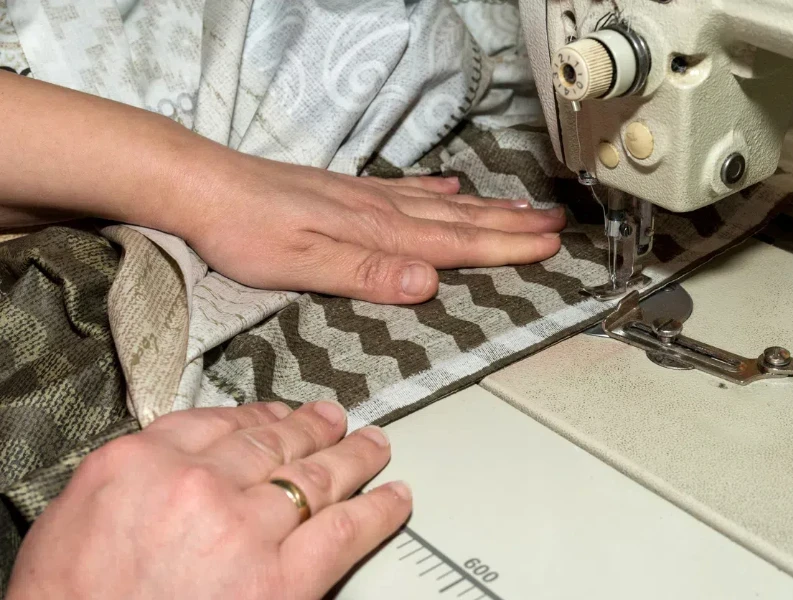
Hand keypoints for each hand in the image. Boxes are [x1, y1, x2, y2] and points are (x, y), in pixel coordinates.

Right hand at [6, 401, 408, 599]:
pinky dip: (377, 509)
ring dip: (353, 456)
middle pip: (274, 444)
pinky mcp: (284, 579)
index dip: (260, 416)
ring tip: (373, 444)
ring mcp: (245, 527)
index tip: (277, 414)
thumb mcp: (78, 517)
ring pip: (316, 477)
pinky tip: (394, 497)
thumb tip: (179, 463)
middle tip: (335, 418)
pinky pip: (345, 529)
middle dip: (311, 429)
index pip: (218, 422)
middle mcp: (199, 484)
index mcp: (144, 463)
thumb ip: (138, 476)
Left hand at [177, 154, 564, 303]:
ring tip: (523, 208)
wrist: (204, 187)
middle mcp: (379, 210)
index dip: (503, 248)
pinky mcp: (347, 192)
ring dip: (487, 209)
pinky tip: (451, 190)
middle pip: (460, 221)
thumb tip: (428, 282)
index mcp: (376, 233)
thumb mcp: (303, 264)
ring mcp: (366, 197)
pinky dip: (438, 192)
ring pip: (442, 205)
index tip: (546, 247)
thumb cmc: (245, 231)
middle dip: (511, 225)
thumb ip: (367, 275)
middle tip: (555, 225)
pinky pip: (407, 190)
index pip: (454, 244)